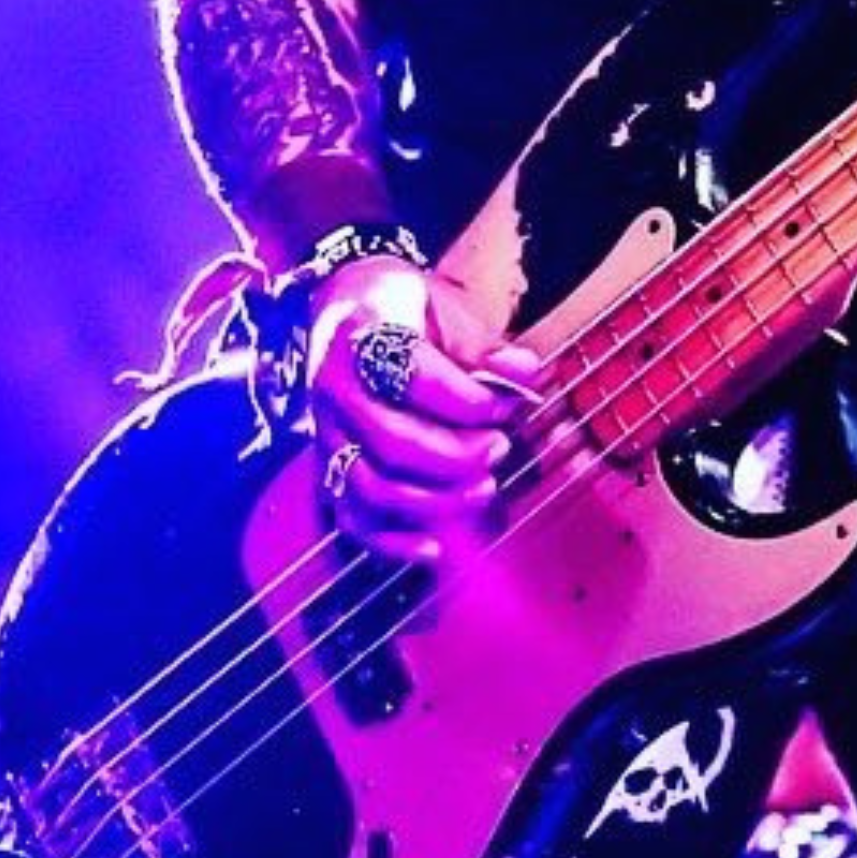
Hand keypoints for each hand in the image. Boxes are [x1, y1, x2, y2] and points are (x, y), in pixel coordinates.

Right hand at [305, 256, 538, 562]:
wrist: (349, 308)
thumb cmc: (409, 313)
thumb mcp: (447, 310)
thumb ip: (487, 346)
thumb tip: (528, 374)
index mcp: (362, 334)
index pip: (416, 378)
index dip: (470, 401)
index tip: (505, 407)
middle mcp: (333, 386)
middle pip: (393, 441)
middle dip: (458, 456)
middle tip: (501, 449)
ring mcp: (327, 433)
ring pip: (372, 486)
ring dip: (435, 501)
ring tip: (485, 490)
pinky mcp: (330, 467)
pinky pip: (351, 517)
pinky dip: (392, 543)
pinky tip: (436, 548)